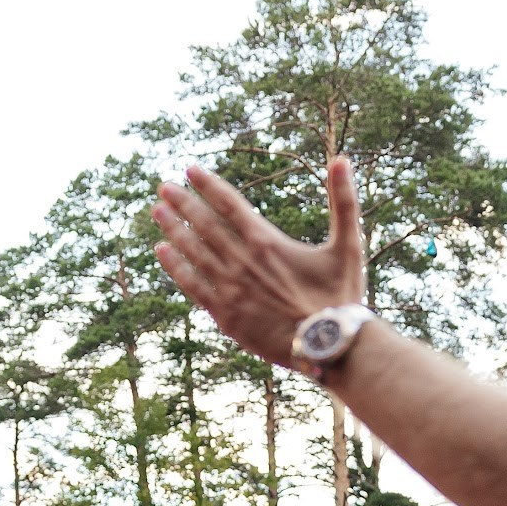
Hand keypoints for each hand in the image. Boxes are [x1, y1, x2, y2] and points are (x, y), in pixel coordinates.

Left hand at [151, 157, 365, 371]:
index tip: (191, 171)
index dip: (208, 185)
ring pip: (193, 252)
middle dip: (182, 203)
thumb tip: (342, 159)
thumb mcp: (348, 245)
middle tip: (163, 187)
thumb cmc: (341, 296)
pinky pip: (192, 285)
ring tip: (157, 211)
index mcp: (267, 241)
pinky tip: (162, 251)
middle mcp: (242, 261)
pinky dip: (176, 266)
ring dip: (173, 229)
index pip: (229, 204)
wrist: (329, 346)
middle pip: (204, 224)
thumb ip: (343, 201)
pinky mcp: (224, 315)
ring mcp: (230, 289)